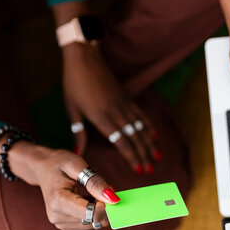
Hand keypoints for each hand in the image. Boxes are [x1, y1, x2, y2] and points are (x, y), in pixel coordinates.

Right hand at [0, 140, 119, 229]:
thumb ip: (95, 182)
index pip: (91, 214)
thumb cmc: (59, 163)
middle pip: (94, 220)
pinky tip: (90, 199)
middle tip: (104, 188)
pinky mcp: (65, 225)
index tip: (111, 191)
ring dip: (100, 209)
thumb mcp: (77, 165)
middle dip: (105, 206)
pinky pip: (89, 223)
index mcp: (58, 202)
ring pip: (94, 223)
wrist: (43, 169)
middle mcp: (57, 217)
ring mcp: (60, 223)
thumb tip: (113, 199)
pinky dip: (94, 212)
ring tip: (93, 191)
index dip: (107, 206)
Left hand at [62, 43, 159, 174]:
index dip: (132, 157)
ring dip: (149, 143)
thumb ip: (78, 131)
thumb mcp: (72, 109)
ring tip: (157, 157)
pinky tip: (154, 136)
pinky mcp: (126, 97)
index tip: (139, 170)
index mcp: (102, 117)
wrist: (85, 58)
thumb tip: (78, 152)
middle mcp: (117, 112)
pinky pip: (141, 114)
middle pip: (134, 138)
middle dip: (143, 155)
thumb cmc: (74, 84)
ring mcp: (124, 104)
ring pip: (140, 127)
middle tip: (151, 170)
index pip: (121, 142)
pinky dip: (148, 126)